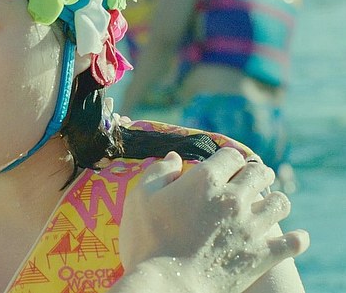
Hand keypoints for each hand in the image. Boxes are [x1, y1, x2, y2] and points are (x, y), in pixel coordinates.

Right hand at [119, 148, 308, 292]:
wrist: (167, 286)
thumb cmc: (147, 241)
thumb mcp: (139, 199)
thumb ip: (157, 172)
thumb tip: (173, 157)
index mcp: (205, 180)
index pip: (231, 156)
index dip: (229, 159)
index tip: (227, 165)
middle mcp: (233, 198)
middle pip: (259, 173)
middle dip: (256, 173)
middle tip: (252, 179)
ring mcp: (251, 227)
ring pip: (280, 202)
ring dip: (274, 200)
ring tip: (267, 205)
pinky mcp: (262, 255)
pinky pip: (293, 242)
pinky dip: (295, 239)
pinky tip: (294, 238)